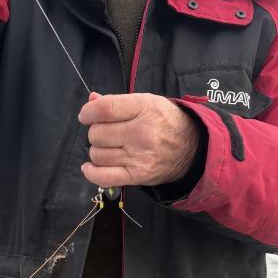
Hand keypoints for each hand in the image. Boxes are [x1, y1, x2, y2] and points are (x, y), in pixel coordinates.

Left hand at [79, 92, 200, 188]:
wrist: (191, 149)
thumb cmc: (164, 122)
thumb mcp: (146, 103)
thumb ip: (117, 102)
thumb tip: (91, 100)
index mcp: (144, 108)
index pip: (105, 109)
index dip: (88, 112)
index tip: (86, 116)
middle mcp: (142, 132)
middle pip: (97, 134)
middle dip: (96, 132)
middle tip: (107, 133)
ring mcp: (139, 156)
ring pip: (97, 154)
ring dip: (97, 151)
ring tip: (109, 148)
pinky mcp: (137, 175)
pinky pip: (103, 177)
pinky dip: (91, 172)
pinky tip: (89, 167)